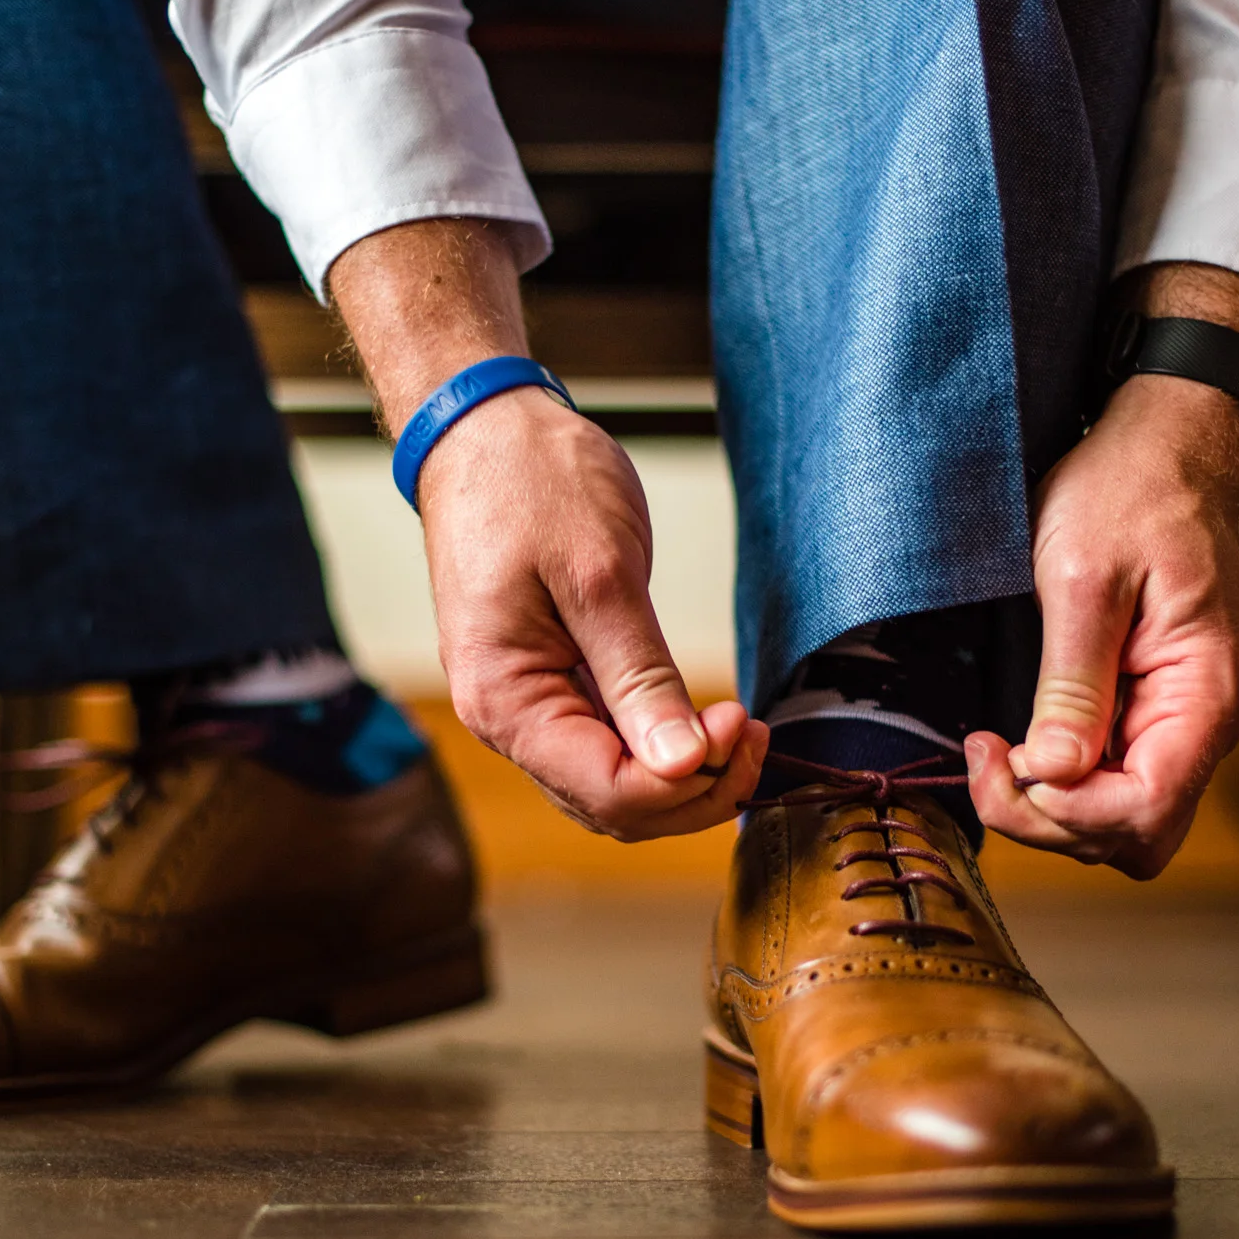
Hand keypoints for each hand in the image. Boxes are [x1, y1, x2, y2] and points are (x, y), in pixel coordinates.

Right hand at [417, 390, 766, 839]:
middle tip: (754, 728)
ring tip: (739, 725)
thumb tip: (684, 764)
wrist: (484, 432)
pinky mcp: (549, 688)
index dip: (687, 778)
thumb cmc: (530, 484)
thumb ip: (641, 676)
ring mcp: (526, 708)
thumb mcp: (599, 574)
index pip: (609, 791)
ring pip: (613, 790)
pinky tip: (704, 721)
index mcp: (505, 699)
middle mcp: (506, 720)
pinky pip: (607, 750)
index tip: (741, 720)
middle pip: (614, 807)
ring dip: (684, 776)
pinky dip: (661, 749)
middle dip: (694, 788)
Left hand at [964, 370, 1238, 877]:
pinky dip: (1063, 778)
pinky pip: (1113, 779)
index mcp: (1205, 692)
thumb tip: (1056, 772)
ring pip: (1121, 819)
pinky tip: (1022, 738)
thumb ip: (1073, 681)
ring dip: (1053, 804)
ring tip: (998, 747)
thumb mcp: (1082, 577)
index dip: (1064, 812)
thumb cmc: (1130, 490)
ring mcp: (1180, 718)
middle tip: (987, 758)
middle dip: (1051, 819)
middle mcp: (1204, 719)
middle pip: (1135, 835)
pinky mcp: (1151, 709)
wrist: (1163, 444)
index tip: (1002, 759)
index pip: (1144, 811)